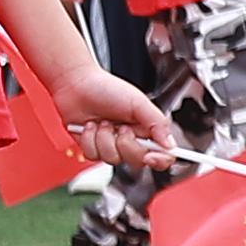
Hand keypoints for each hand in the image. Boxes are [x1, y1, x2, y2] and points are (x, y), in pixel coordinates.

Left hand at [55, 63, 190, 170]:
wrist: (76, 84)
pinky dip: (89, 139)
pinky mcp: (92, 148)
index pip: (162, 155)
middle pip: (137, 161)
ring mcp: (111, 145)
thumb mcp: (138, 102)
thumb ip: (157, 123)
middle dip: (125, 143)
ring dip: (104, 138)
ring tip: (102, 121)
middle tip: (120, 126)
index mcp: (146, 130)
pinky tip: (89, 126)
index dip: (159, 160)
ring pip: (113, 159)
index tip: (151, 155)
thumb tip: (170, 145)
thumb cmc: (107, 88)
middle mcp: (131, 140)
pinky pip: (93, 156)